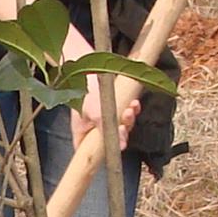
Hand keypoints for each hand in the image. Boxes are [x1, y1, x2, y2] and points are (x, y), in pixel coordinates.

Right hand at [63, 27, 139, 146]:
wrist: (83, 63)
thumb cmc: (82, 87)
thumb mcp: (94, 111)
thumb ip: (105, 129)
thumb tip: (119, 144)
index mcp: (82, 136)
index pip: (96, 153)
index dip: (110, 151)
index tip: (121, 142)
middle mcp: (93, 131)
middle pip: (112, 140)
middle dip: (123, 131)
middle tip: (126, 122)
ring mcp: (102, 119)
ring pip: (120, 126)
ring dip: (129, 119)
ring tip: (131, 109)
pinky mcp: (112, 108)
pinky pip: (125, 113)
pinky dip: (131, 109)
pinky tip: (135, 103)